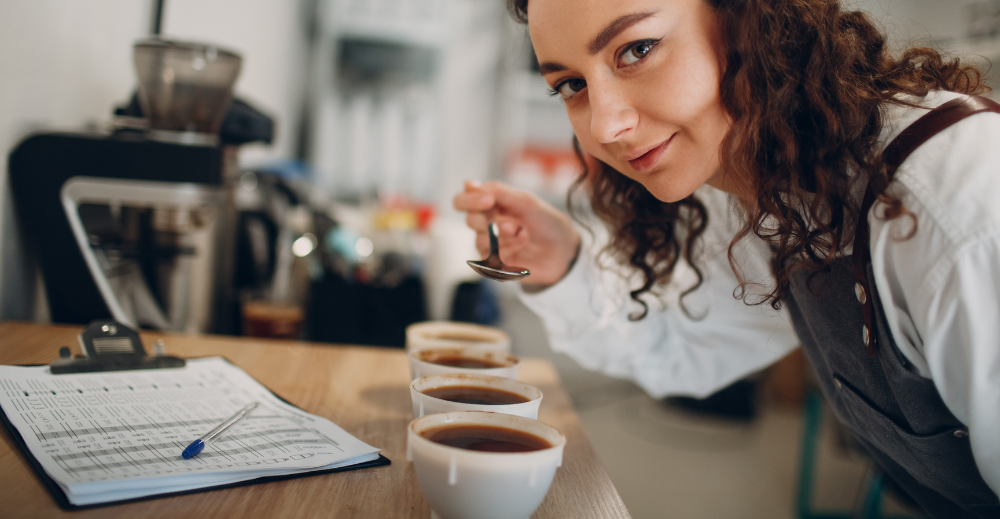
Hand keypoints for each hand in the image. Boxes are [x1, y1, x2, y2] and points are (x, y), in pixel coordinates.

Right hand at [453, 181, 579, 286]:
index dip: (469, 200)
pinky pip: (490, 257)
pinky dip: (509, 250)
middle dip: (490, 219)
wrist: (565, 249)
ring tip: (525, 234)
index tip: (488, 201)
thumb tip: (468, 184)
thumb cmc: (547, 222)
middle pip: (470, 220)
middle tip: (512, 223)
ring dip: (506, 236)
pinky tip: (523, 247)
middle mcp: (486, 224)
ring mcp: (489, 246)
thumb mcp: (526, 201)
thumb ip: (497, 191)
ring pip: (480, 240)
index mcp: (490, 205)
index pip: (462, 201)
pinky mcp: (495, 264)